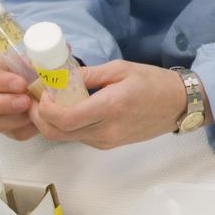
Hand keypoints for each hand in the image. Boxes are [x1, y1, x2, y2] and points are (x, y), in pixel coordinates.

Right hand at [0, 58, 38, 140]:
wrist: (54, 88)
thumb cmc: (43, 72)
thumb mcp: (40, 63)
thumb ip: (36, 65)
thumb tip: (42, 69)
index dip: (2, 81)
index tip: (21, 84)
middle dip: (1, 103)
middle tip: (24, 102)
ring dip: (11, 120)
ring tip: (31, 113)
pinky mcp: (8, 128)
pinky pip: (12, 133)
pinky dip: (26, 128)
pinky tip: (36, 120)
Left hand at [30, 61, 191, 149]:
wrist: (178, 105)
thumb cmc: (154, 82)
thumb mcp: (121, 69)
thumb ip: (89, 74)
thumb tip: (60, 77)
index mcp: (109, 108)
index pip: (63, 118)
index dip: (44, 108)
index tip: (43, 92)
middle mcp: (105, 131)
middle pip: (56, 133)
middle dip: (39, 117)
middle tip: (36, 99)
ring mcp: (105, 141)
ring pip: (64, 138)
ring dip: (51, 122)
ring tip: (52, 102)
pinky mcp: (107, 145)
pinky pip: (78, 138)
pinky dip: (67, 126)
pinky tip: (70, 110)